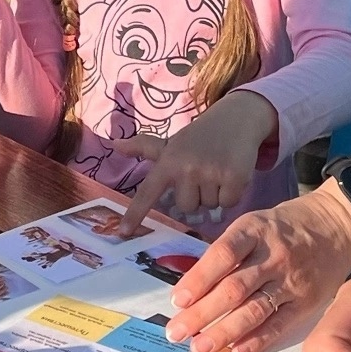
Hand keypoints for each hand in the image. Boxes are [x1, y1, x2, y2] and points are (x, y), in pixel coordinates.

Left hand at [115, 90, 276, 234]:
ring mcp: (210, 172)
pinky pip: (228, 203)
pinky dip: (232, 194)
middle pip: (186, 207)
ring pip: (209, 206)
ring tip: (218, 172)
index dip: (135, 214)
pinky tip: (232, 175)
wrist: (236, 118)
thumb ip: (144, 147)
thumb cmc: (199, 137)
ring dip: (215, 194)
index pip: (147, 192)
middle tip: (203, 174)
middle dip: (196, 196)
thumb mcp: (171, 142)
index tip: (124, 233)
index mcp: (167, 161)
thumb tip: (114, 144)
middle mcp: (186, 167)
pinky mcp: (234, 177)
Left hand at [166, 180, 350, 351]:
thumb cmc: (285, 226)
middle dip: (202, 313)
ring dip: (224, 332)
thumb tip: (193, 287)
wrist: (338, 224)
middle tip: (176, 333)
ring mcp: (291, 280)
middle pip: (234, 288)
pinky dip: (258, 339)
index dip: (199, 278)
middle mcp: (273, 256)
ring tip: (200, 347)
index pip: (223, 255)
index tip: (178, 300)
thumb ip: (229, 252)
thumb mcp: (255, 224)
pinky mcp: (305, 301)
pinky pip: (279, 323)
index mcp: (254, 230)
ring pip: (254, 310)